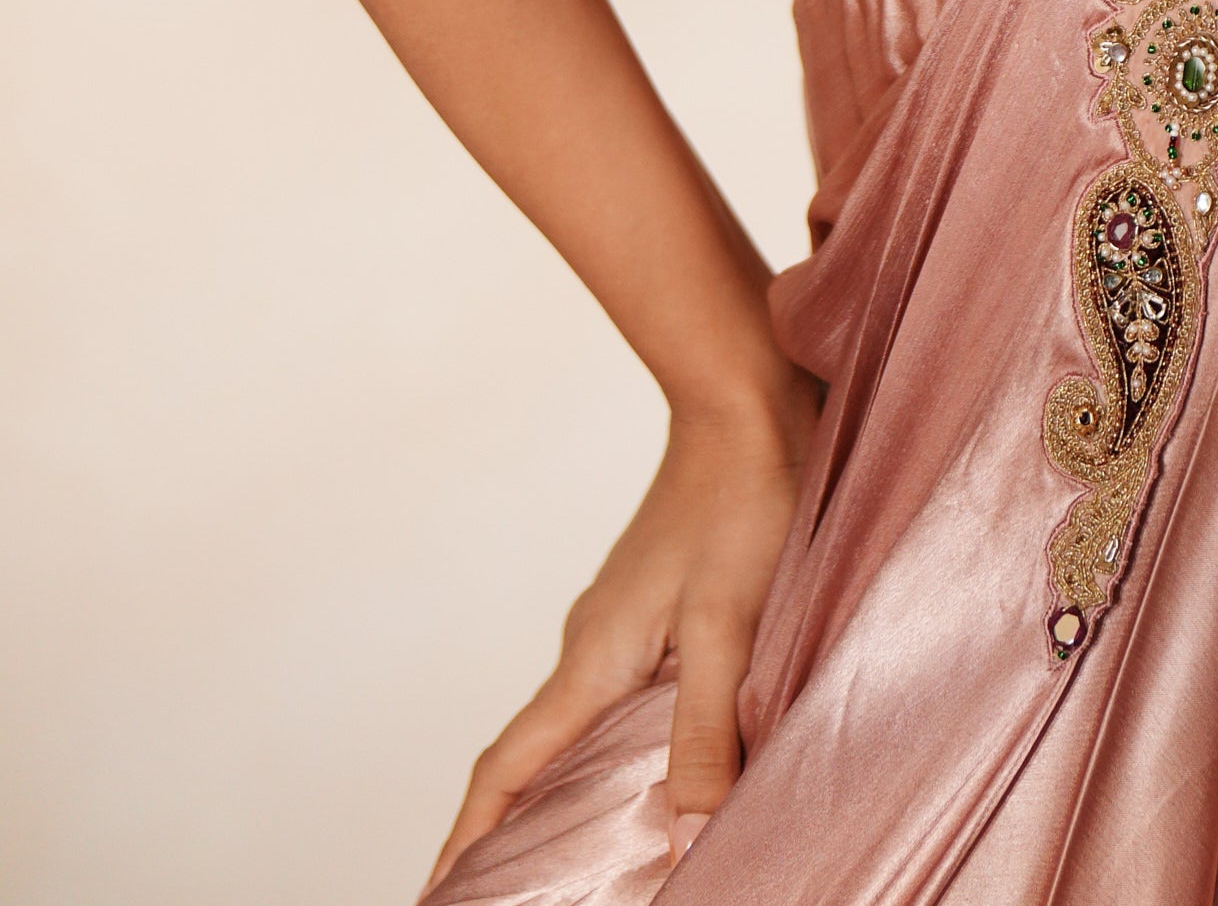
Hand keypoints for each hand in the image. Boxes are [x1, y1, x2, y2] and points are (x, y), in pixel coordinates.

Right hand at [422, 373, 818, 889]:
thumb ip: (706, 730)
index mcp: (590, 660)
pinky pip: (612, 691)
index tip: (434, 895)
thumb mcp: (729, 624)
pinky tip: (644, 758)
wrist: (745, 400)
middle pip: (529, 756)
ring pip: (573, 724)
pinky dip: (607, 742)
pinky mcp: (653, 603)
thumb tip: (688, 838)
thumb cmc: (742, 500)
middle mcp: (590, 645)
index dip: (469, 837)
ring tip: (563, 848)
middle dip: (504, 828)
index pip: (507, 768)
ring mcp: (618, 621)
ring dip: (557, 787)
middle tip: (493, 888)